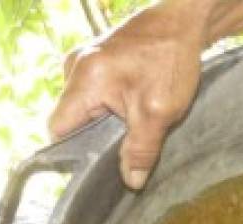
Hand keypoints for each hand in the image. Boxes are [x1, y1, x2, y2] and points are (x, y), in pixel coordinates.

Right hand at [48, 2, 203, 189]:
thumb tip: (131, 182)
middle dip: (94, 138)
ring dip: (105, 123)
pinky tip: (132, 109)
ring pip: (83, 109)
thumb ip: (141, 150)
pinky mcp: (95, 61)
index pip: (58, 130)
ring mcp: (83, 62)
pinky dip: (110, 107)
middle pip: (70, 120)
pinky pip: (93, 95)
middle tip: (122, 146)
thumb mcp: (158, 113)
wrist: (184, 21)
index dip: (73, 153)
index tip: (96, 166)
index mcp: (83, 80)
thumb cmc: (170, 59)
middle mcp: (74, 68)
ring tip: (132, 123)